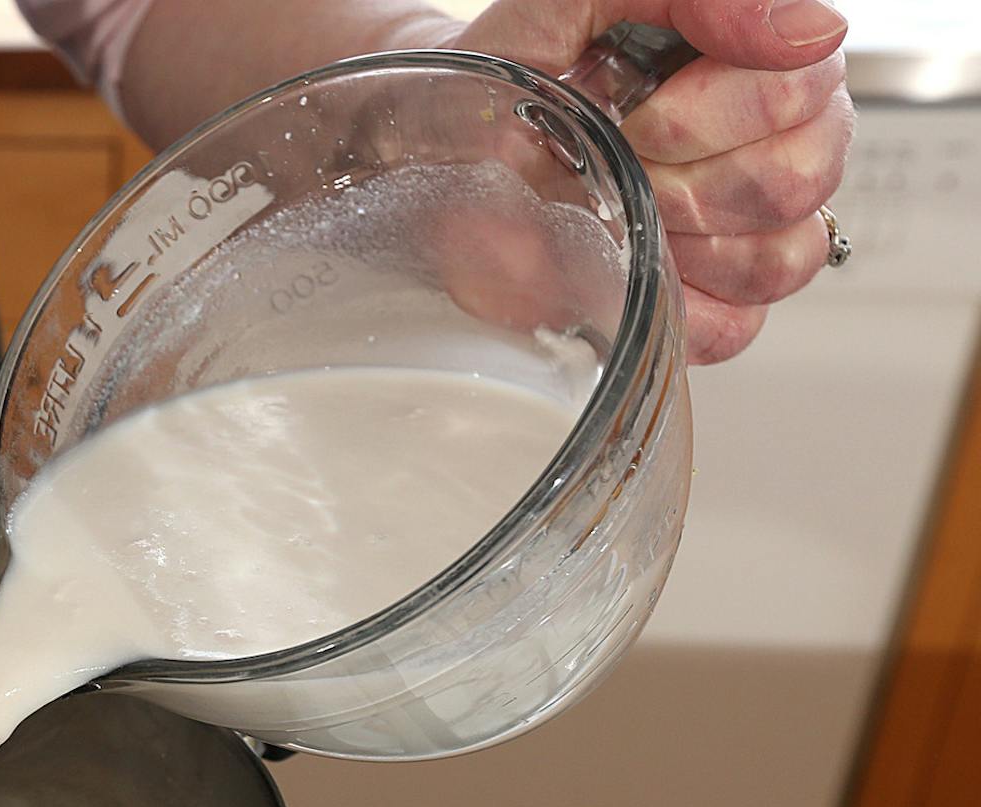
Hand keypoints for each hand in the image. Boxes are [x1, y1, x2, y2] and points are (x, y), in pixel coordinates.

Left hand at [453, 0, 853, 362]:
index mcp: (761, 62)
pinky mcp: (717, 308)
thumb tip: (812, 29)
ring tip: (619, 205)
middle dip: (682, 174)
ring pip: (782, 255)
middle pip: (800, 175)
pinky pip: (739, 325)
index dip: (707, 110)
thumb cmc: (514, 73)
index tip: (632, 111)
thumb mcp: (578, 0)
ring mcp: (752, 231)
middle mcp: (776, 142)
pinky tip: (628, 261)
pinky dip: (673, 303)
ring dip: (680, 236)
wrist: (443, 149)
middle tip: (615, 159)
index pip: (807, 88)